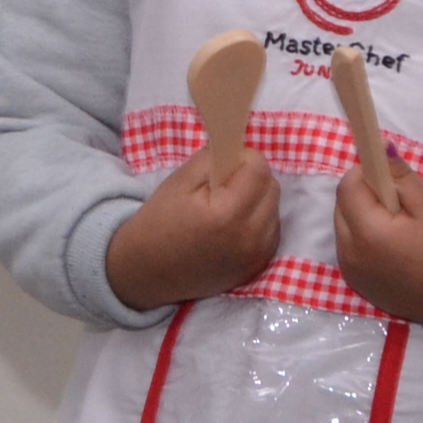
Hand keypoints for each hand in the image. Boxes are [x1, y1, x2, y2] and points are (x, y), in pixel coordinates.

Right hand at [105, 148, 280, 310]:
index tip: (224, 165)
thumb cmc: (160, 221)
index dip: (242, 159)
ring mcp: (257, 255)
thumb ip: (216, 158)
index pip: (259, 168)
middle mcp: (250, 237)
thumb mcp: (181, 179)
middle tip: (224, 186)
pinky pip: (271, 231)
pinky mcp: (258, 267)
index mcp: (228, 213)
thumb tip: (241, 150)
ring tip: (227, 208)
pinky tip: (233, 227)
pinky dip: (258, 222)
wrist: (148, 272)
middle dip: (252, 179)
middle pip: (272, 188)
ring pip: (274, 209)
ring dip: (257, 201)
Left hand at [334, 167, 422, 329]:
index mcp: (367, 232)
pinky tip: (391, 246)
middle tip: (398, 202)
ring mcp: (350, 270)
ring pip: (344, 225)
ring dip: (362, 216)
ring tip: (397, 225)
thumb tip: (378, 148)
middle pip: (342, 205)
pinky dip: (363, 238)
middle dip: (364, 195)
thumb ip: (400, 175)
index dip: (366, 173)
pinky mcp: (355, 282)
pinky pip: (349, 247)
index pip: (348, 185)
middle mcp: (349, 252)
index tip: (389, 178)